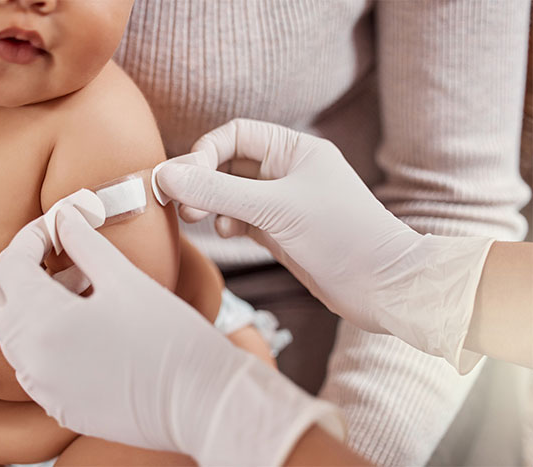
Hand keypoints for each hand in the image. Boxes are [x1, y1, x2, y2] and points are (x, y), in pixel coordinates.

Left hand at [0, 202, 342, 465]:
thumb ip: (84, 243)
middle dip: (15, 267)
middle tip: (49, 249)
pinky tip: (80, 323)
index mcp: (44, 323)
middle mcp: (32, 360)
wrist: (200, 400)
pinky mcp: (60, 406)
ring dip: (29, 301)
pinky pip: (33, 364)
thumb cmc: (170, 337)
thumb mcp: (125, 279)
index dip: (32, 235)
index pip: (11, 265)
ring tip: (75, 284)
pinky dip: (43, 335)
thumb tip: (65, 216)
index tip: (58, 223)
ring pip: (12, 334)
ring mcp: (43, 388)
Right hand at [156, 118, 493, 370]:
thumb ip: (218, 192)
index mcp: (294, 149)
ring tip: (199, 219)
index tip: (182, 179)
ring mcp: (283, 202)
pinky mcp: (280, 230)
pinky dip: (228, 223)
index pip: (235, 134)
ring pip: (232, 193)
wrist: (383, 286)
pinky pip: (242, 217)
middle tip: (180, 203)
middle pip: (229, 163)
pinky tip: (230, 233)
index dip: (204, 152)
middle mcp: (287, 170)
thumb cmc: (342, 236)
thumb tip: (166, 176)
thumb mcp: (276, 209)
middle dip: (203, 180)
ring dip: (212, 204)